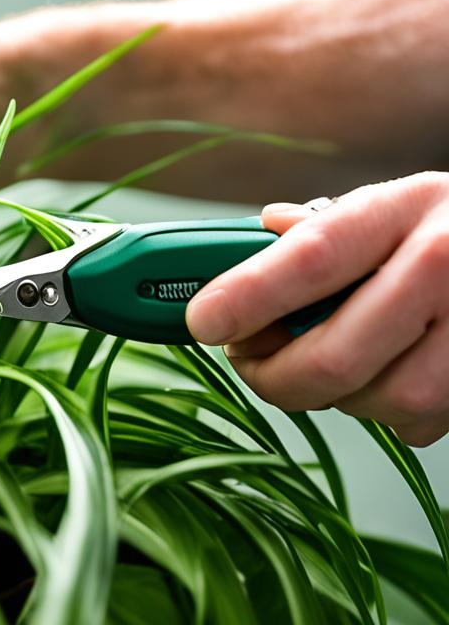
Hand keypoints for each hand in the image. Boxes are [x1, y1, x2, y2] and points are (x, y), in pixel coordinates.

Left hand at [186, 172, 448, 445]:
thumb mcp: (389, 204)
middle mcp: (445, 265)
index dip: (247, 298)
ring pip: (381, 400)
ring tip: (324, 363)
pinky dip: (385, 411)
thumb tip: (258, 235)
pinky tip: (383, 374)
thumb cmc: (446, 227)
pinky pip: (420, 423)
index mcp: (406, 208)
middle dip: (275, 376)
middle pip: (337, 356)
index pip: (310, 258)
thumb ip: (321, 228)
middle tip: (250, 362)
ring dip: (334, 397)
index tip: (203, 322)